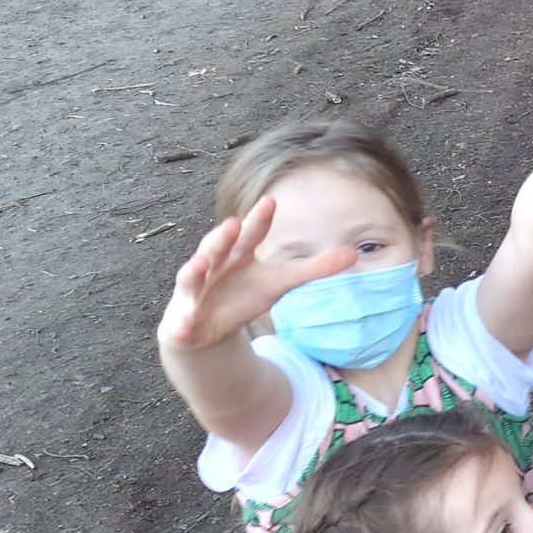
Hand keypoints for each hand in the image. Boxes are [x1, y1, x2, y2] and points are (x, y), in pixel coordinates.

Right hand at [159, 198, 355, 350]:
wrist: (206, 324)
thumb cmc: (243, 294)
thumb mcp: (281, 282)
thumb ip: (314, 268)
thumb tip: (354, 253)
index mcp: (238, 254)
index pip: (250, 233)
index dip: (259, 219)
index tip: (270, 201)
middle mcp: (213, 266)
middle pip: (218, 248)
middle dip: (223, 237)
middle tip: (233, 224)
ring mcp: (195, 291)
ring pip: (192, 279)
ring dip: (194, 271)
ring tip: (197, 265)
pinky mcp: (184, 318)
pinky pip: (180, 322)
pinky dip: (179, 325)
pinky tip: (178, 331)